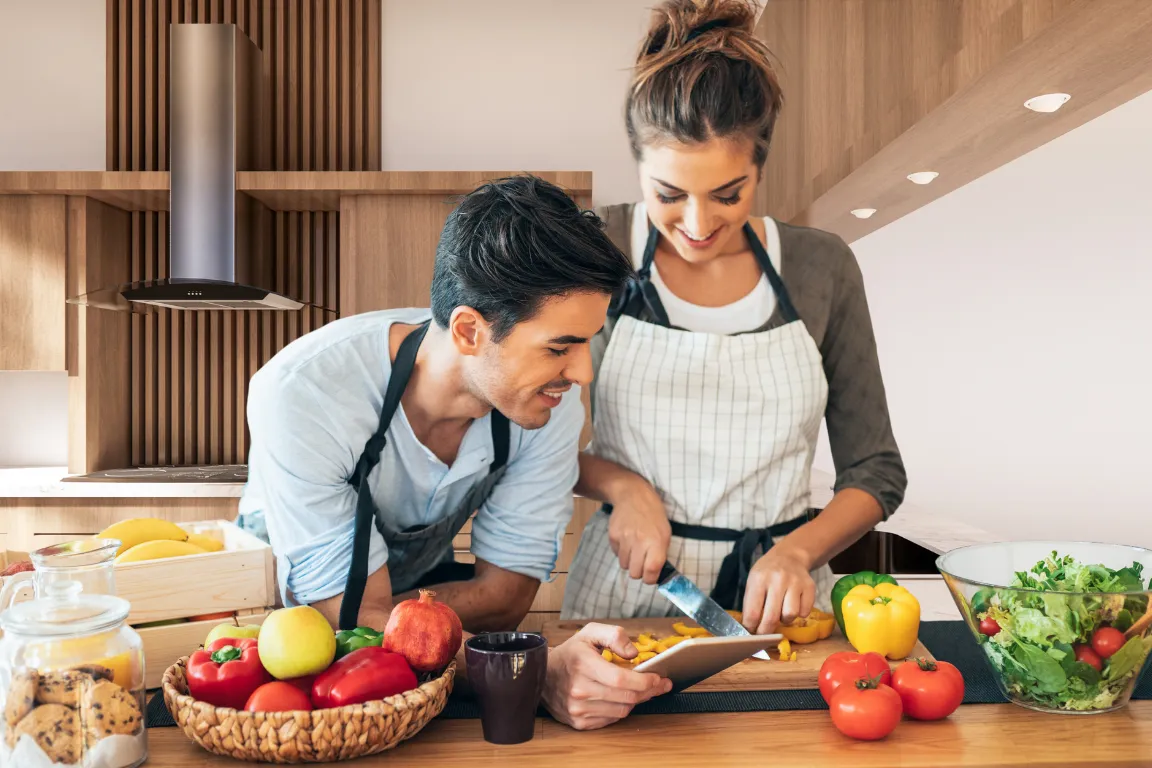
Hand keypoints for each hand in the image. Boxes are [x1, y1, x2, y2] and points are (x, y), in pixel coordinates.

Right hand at [542, 623, 670, 730]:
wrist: (543, 676)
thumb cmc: (570, 653)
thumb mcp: (590, 633)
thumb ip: (614, 635)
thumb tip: (634, 652)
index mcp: (583, 664)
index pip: (621, 679)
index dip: (645, 681)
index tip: (659, 677)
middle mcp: (579, 689)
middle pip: (625, 697)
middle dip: (648, 691)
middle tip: (659, 684)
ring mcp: (578, 709)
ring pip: (621, 710)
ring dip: (636, 701)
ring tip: (641, 690)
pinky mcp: (579, 722)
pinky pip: (611, 719)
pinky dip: (621, 709)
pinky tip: (622, 698)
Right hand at [607, 479, 670, 583]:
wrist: (632, 495)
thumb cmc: (653, 515)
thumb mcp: (665, 533)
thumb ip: (661, 554)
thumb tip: (656, 574)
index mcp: (656, 542)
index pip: (650, 572)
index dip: (650, 578)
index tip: (651, 576)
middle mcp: (640, 542)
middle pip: (634, 573)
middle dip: (639, 571)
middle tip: (642, 562)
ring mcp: (624, 539)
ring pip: (624, 565)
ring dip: (629, 561)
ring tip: (634, 547)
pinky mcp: (612, 536)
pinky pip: (616, 554)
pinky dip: (622, 551)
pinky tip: (627, 539)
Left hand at [742, 546, 815, 634]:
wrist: (790, 556)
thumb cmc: (767, 572)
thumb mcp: (753, 581)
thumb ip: (751, 603)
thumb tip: (749, 628)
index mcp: (759, 579)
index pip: (753, 612)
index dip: (751, 627)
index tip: (751, 632)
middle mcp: (778, 580)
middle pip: (771, 618)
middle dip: (766, 632)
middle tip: (764, 635)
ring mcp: (795, 583)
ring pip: (790, 616)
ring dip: (784, 620)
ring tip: (781, 613)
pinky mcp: (810, 587)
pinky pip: (804, 612)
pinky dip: (799, 613)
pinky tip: (793, 605)